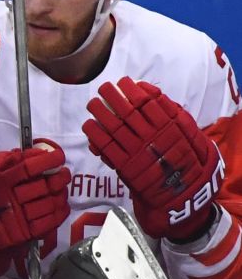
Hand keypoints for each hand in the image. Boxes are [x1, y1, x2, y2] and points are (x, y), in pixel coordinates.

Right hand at [0, 143, 71, 278]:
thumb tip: (19, 154)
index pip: (27, 168)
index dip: (47, 160)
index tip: (58, 156)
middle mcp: (9, 200)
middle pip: (44, 185)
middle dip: (59, 177)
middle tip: (63, 173)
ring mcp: (19, 219)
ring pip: (50, 203)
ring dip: (61, 194)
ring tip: (61, 189)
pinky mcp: (25, 235)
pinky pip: (50, 222)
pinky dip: (60, 212)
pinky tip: (61, 206)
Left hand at [84, 77, 223, 242]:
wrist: (182, 195)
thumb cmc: (185, 160)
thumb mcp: (188, 134)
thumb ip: (171, 113)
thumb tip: (149, 92)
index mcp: (171, 127)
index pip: (148, 102)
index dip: (134, 90)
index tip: (124, 82)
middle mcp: (153, 138)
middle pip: (128, 112)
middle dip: (113, 96)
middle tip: (104, 87)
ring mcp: (138, 152)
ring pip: (114, 128)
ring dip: (100, 113)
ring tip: (92, 104)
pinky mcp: (125, 168)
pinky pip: (107, 148)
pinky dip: (96, 135)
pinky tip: (89, 126)